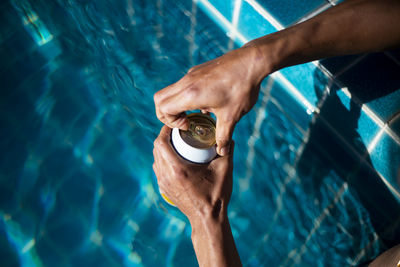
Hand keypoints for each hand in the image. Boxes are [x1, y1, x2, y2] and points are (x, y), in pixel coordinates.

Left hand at [152, 126, 233, 221]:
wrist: (208, 219)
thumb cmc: (216, 196)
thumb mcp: (225, 170)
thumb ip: (227, 150)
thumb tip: (228, 137)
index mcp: (177, 169)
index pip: (161, 142)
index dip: (165, 129)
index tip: (175, 124)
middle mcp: (166, 176)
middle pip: (157, 148)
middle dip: (165, 136)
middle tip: (179, 131)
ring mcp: (164, 184)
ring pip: (156, 159)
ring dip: (164, 148)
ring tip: (177, 142)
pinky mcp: (165, 189)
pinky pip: (159, 169)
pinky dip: (164, 160)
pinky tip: (176, 158)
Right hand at [154, 46, 268, 155]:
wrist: (252, 61)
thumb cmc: (242, 87)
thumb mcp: (232, 116)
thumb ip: (224, 136)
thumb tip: (222, 151)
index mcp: (191, 94)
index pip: (163, 108)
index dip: (170, 121)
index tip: (188, 125)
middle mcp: (187, 82)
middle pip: (160, 98)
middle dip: (166, 114)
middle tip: (184, 122)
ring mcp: (191, 74)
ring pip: (170, 90)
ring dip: (177, 105)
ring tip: (196, 114)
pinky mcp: (198, 70)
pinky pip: (183, 85)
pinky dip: (186, 96)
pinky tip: (207, 102)